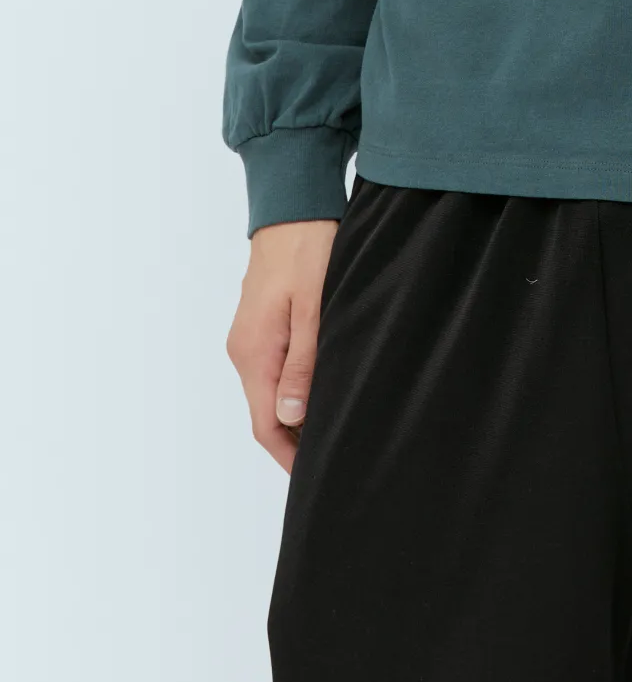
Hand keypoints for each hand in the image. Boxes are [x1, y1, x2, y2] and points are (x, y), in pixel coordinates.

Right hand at [225, 219, 338, 472]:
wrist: (292, 205)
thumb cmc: (309, 250)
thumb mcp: (313, 308)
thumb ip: (303, 363)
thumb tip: (291, 417)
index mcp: (254, 352)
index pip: (264, 424)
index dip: (290, 455)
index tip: (317, 476)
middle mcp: (244, 350)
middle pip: (266, 412)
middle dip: (296, 439)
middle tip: (336, 454)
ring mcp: (250, 336)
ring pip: (271, 390)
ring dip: (298, 413)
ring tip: (337, 426)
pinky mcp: (262, 323)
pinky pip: (274, 367)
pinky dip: (295, 387)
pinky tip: (324, 387)